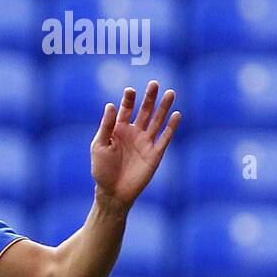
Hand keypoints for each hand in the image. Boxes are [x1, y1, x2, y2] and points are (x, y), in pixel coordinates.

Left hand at [91, 80, 179, 211]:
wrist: (113, 193)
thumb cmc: (102, 170)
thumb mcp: (100, 145)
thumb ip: (106, 125)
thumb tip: (111, 104)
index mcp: (119, 129)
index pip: (126, 109)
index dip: (129, 99)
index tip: (130, 91)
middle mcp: (134, 133)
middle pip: (145, 110)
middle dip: (149, 97)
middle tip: (154, 84)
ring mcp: (145, 142)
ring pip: (157, 120)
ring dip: (164, 107)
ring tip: (170, 92)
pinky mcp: (155, 154)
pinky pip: (165, 138)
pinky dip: (171, 127)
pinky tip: (176, 114)